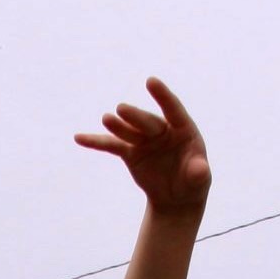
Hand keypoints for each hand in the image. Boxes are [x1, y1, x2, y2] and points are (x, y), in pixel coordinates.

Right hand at [76, 77, 209, 213]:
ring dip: (117, 125)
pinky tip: (79, 138)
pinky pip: (111, 145)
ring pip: (129, 131)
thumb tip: (200, 170)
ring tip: (106, 119)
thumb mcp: (199, 180)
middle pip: (148, 122)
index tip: (151, 81)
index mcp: (183, 130)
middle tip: (121, 110)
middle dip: (135, 117)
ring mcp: (145, 139)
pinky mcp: (130, 151)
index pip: (173, 110)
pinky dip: (96, 142)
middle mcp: (163, 130)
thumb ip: (199, 173)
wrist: (176, 197)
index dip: (163, 96)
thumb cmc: (192, 183)